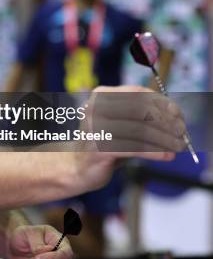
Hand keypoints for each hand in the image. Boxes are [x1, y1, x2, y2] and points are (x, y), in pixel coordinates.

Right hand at [71, 85, 186, 194]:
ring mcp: (96, 128)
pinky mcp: (99, 149)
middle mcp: (95, 108)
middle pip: (140, 110)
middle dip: (165, 121)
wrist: (78, 166)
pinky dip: (154, 152)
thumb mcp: (121, 122)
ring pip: (140, 130)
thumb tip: (174, 115)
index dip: (160, 102)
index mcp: (101, 95)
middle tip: (181, 131)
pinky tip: (167, 156)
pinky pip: (134, 148)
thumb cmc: (105, 141)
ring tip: (178, 146)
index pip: (136, 92)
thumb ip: (141, 115)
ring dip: (164, 139)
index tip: (177, 113)